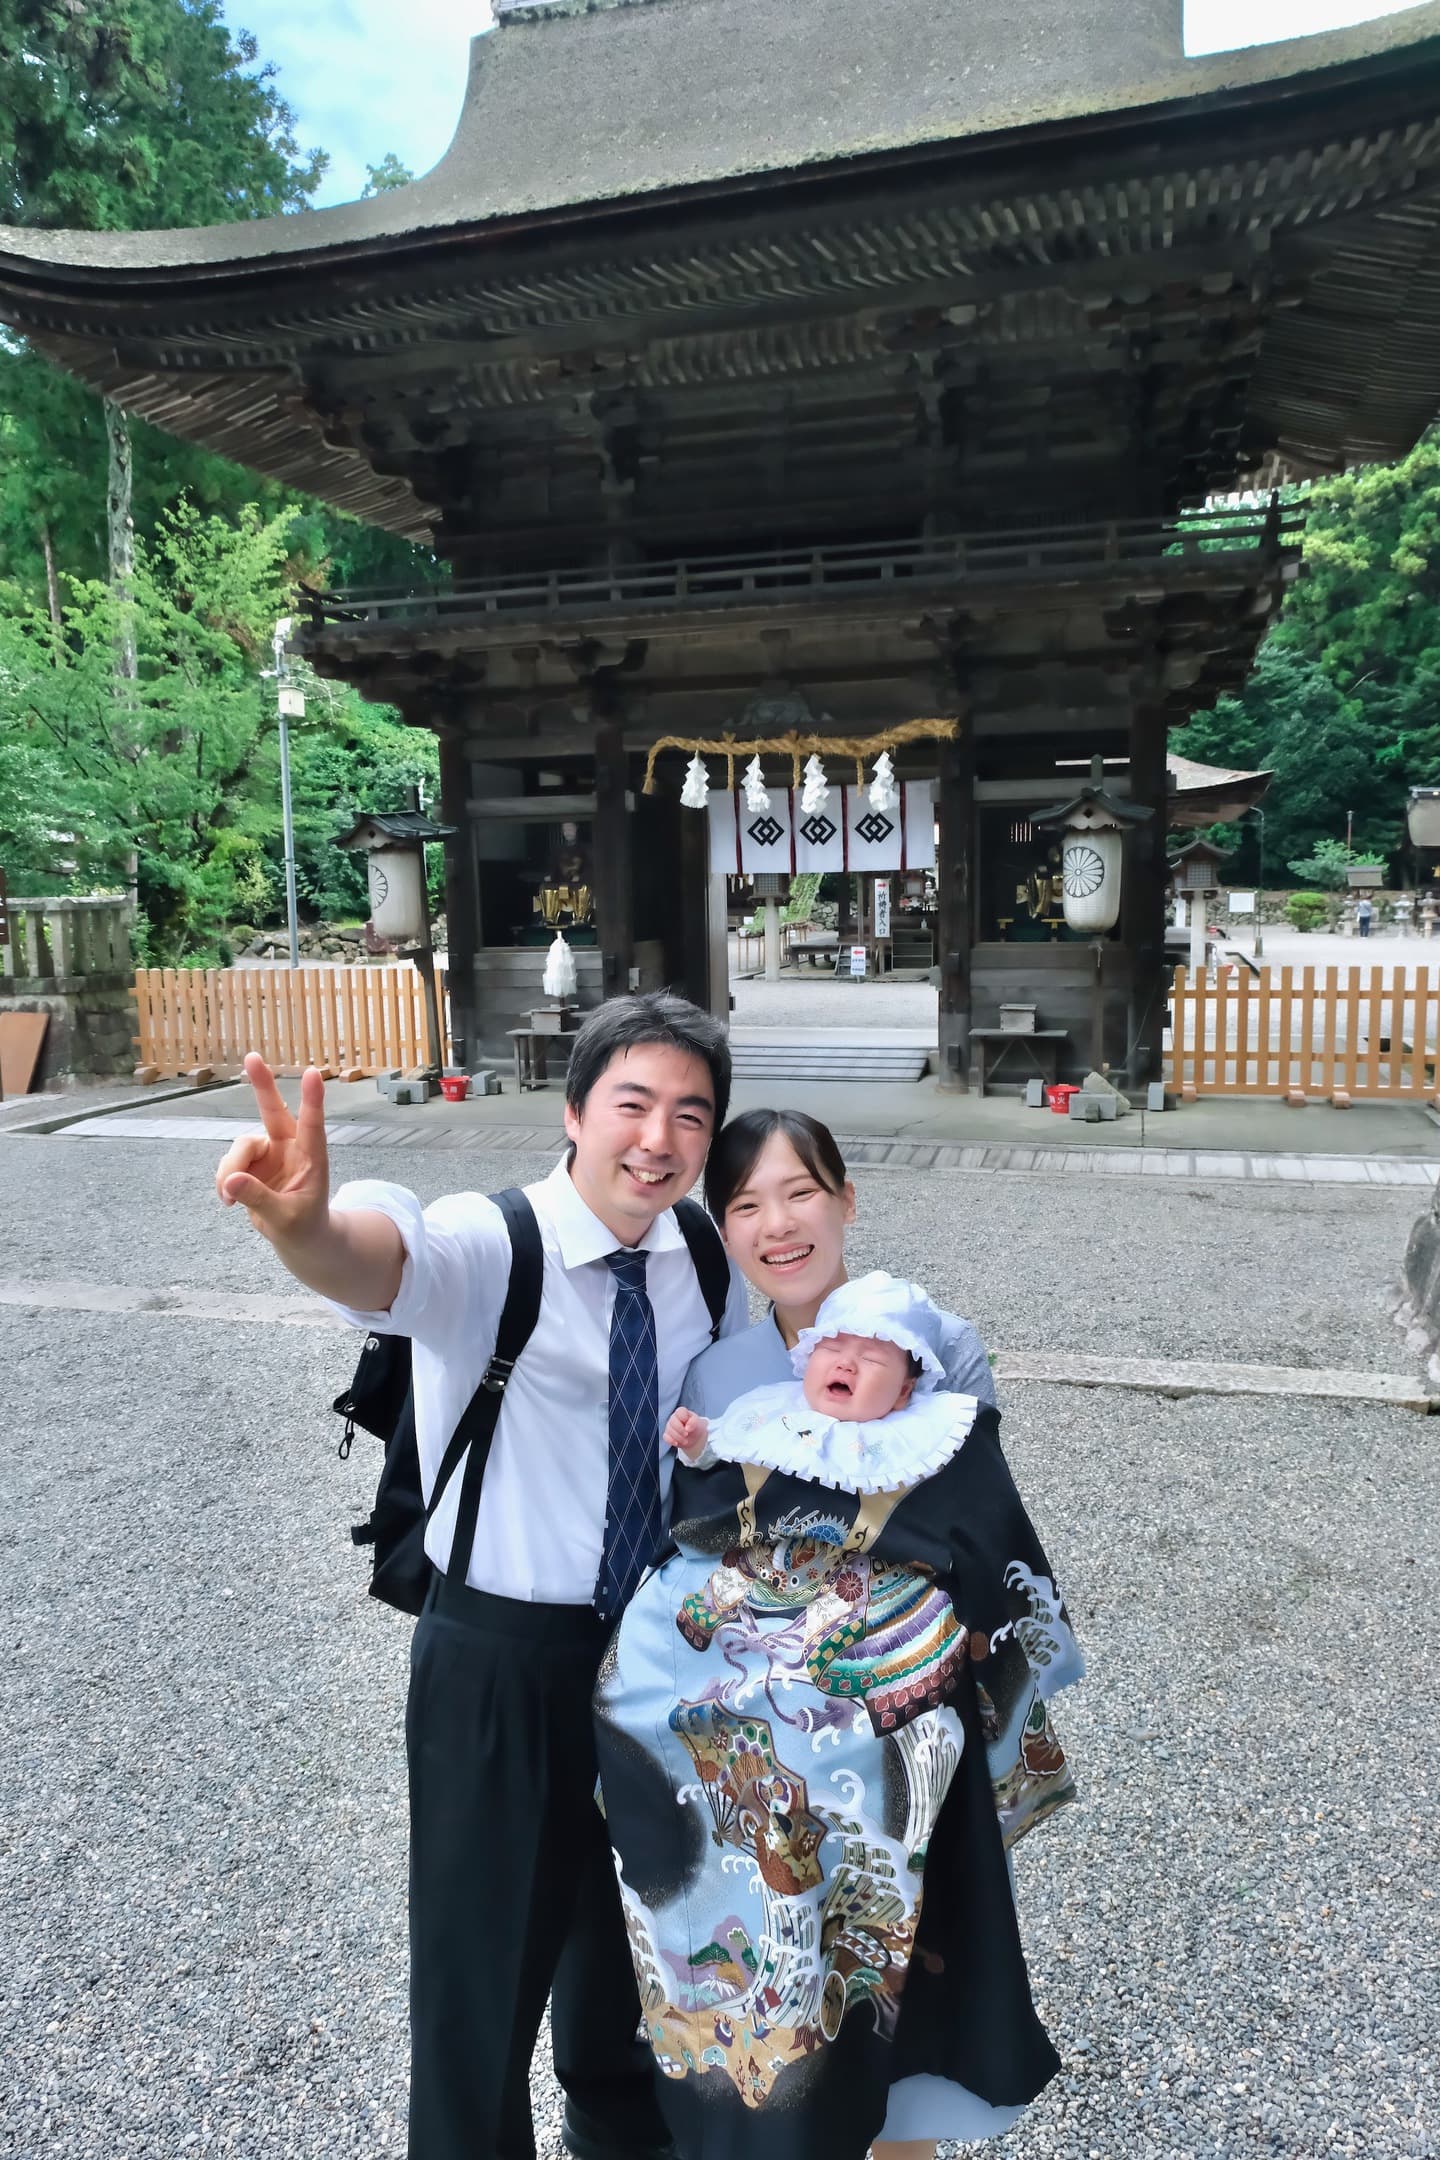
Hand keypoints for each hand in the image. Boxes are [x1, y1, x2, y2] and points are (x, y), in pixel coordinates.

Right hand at [215, 1053, 330, 1248]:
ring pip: (239, 1147)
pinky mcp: (249, 1163)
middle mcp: (290, 1147)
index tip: (314, 1073)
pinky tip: (228, 1200)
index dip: (312, 1099)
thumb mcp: (286, 1219)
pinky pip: (228, 1164)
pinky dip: (224, 1181)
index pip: (313, 1124)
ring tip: (229, 1199)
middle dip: (262, 1084)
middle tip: (252, 1057)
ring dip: (230, 1170)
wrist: (299, 1237)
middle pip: (273, 1110)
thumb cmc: (304, 1226)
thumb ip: (260, 1200)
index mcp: (312, 1157)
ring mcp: (268, 1152)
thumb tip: (232, 1181)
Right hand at [664, 1407, 707, 1458]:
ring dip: (678, 1437)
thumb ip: (693, 1422)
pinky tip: (677, 1443)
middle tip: (687, 1434)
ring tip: (686, 1441)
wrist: (694, 1437)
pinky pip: (666, 1437)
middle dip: (681, 1430)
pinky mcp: (667, 1434)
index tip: (689, 1425)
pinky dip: (672, 1441)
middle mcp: (674, 1418)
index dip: (684, 1419)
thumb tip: (686, 1428)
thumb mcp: (697, 1423)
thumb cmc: (695, 1427)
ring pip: (669, 1430)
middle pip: (673, 1422)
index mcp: (682, 1412)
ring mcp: (669, 1426)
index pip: (680, 1411)